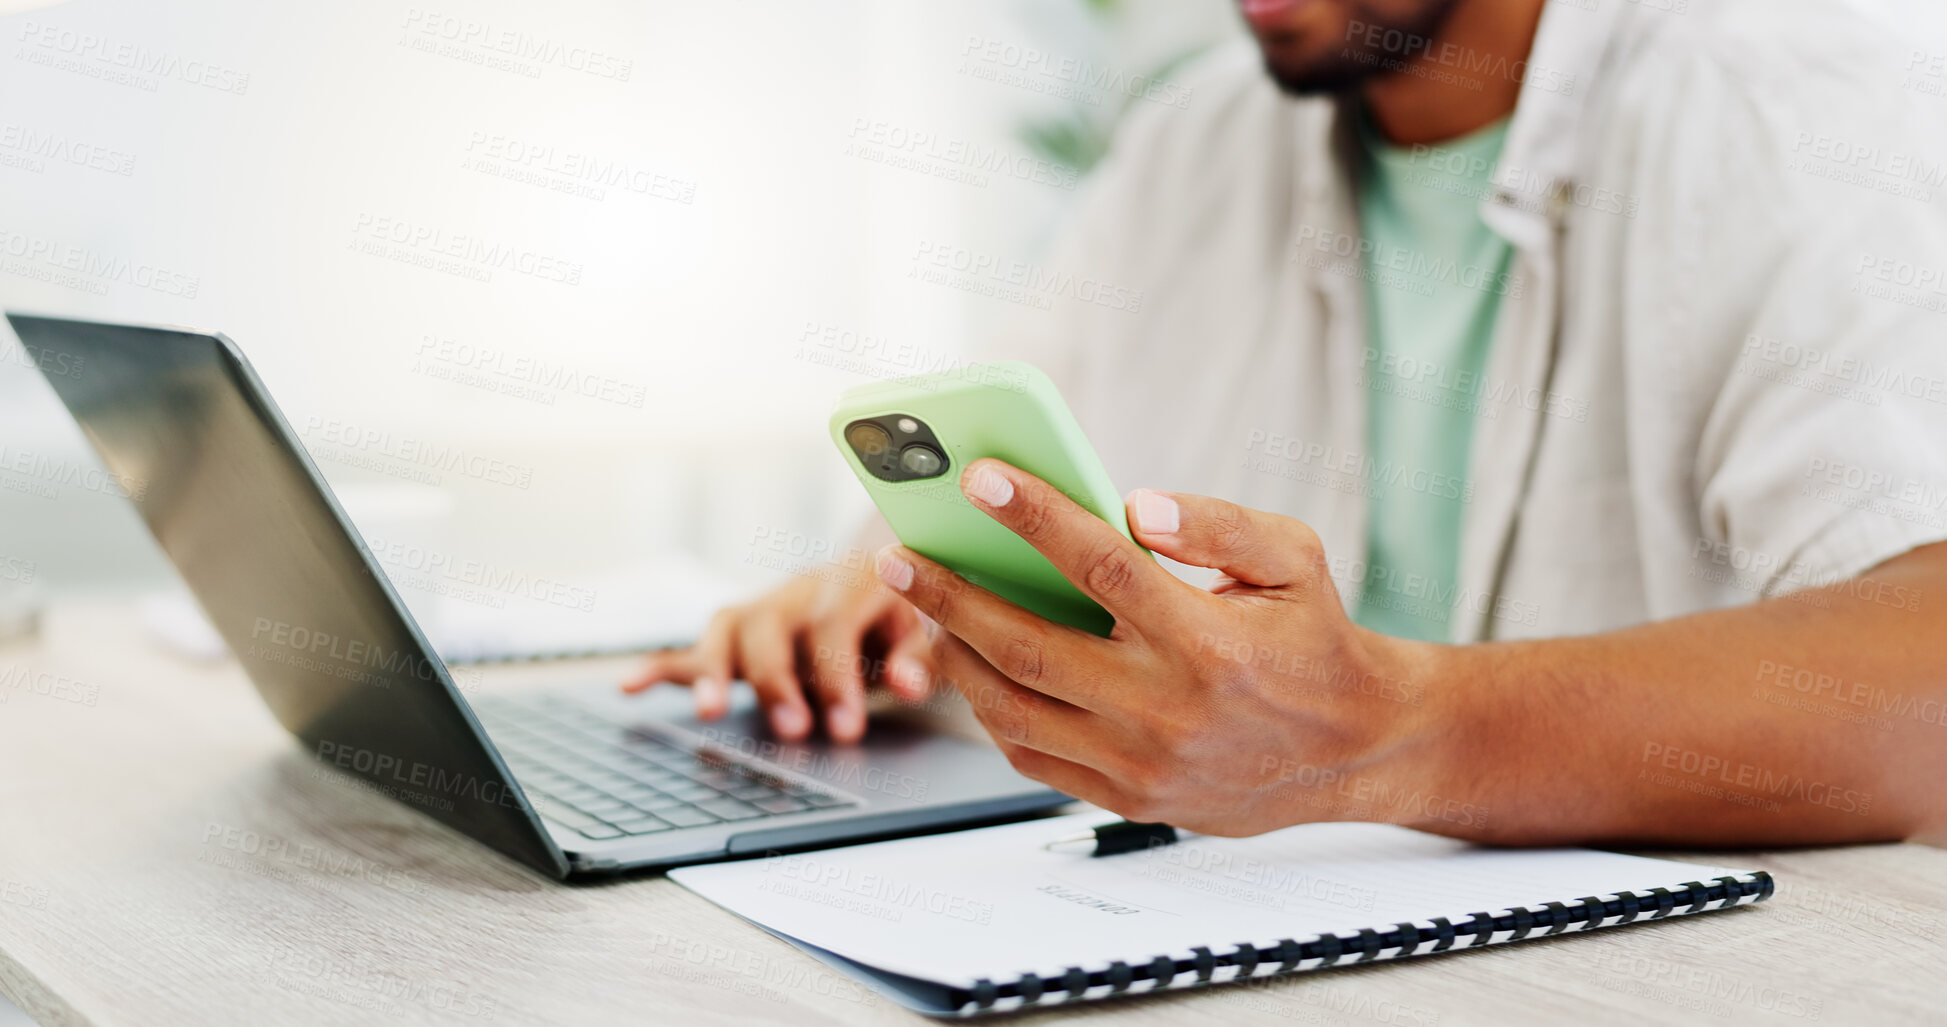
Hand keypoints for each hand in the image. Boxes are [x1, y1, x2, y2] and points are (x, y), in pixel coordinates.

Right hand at [622, 568, 930, 744]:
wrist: (887, 575)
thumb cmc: (906, 611)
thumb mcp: (926, 629)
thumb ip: (918, 657)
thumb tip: (908, 684)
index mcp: (850, 581)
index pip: (834, 624)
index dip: (838, 676)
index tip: (847, 728)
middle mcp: (798, 589)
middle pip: (770, 625)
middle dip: (776, 680)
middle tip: (793, 732)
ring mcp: (763, 607)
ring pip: (726, 628)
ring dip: (712, 670)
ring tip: (708, 714)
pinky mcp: (739, 632)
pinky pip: (692, 646)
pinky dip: (660, 666)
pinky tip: (630, 688)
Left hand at [874, 459, 1443, 836]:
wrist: (1351, 749)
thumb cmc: (1314, 640)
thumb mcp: (1293, 558)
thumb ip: (1219, 523)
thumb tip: (1135, 504)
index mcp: (1209, 641)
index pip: (1102, 566)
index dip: (1034, 517)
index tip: (977, 478)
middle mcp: (1168, 708)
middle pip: (1029, 644)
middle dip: (950, 595)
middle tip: (898, 554)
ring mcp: (1142, 763)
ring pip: (1014, 709)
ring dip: (955, 654)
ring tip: (922, 607)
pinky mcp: (1127, 799)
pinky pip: (1032, 755)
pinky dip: (990, 709)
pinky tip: (970, 663)